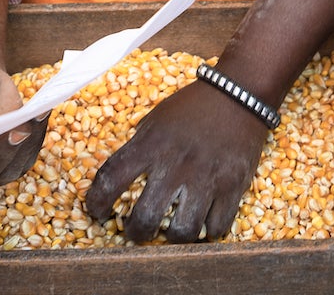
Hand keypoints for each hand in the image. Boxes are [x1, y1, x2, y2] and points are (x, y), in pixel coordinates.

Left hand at [84, 77, 266, 242]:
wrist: (237, 95)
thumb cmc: (192, 107)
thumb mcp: (156, 118)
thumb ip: (140, 147)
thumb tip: (119, 176)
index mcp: (152, 143)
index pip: (112, 178)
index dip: (97, 201)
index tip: (96, 210)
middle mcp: (176, 164)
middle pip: (146, 217)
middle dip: (135, 232)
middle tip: (135, 231)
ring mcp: (206, 178)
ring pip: (183, 232)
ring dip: (172, 238)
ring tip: (169, 231)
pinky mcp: (233, 187)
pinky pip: (216, 228)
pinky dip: (207, 231)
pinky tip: (201, 222)